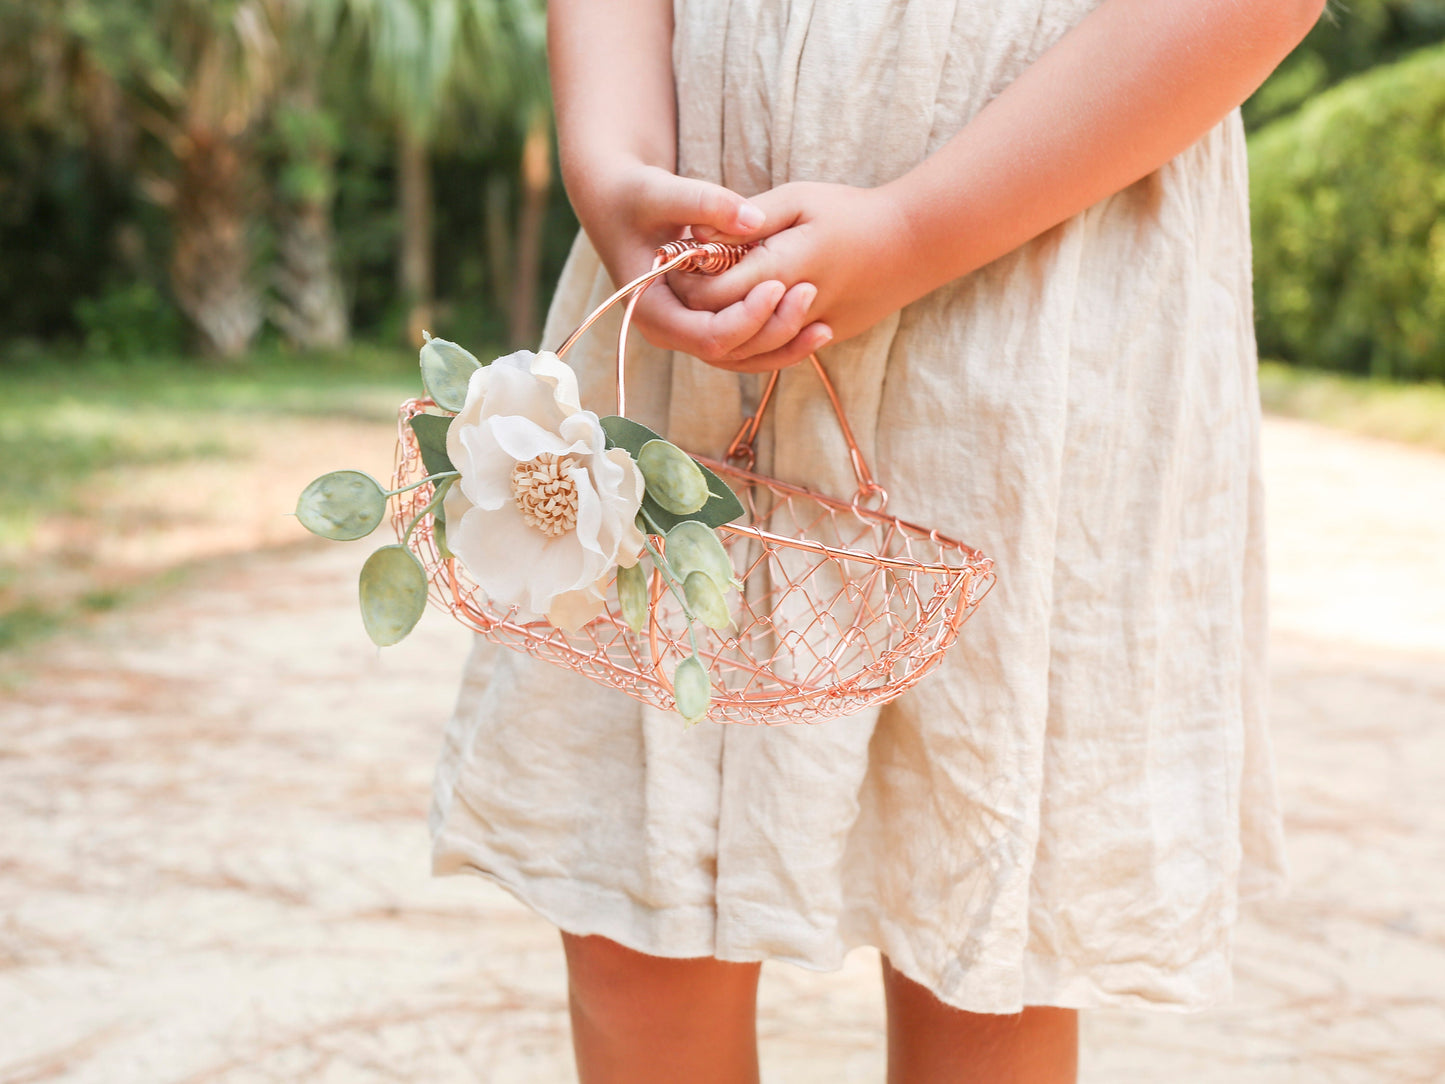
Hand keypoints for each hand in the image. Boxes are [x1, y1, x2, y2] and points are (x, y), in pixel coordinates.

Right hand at [567, 159, 830, 366]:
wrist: (621, 205)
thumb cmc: (635, 197)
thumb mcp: (660, 191)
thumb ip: (704, 202)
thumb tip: (753, 218)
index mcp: (654, 312)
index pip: (709, 337)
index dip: (747, 317)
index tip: (778, 283)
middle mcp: (672, 333)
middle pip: (732, 353)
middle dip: (774, 330)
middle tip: (810, 293)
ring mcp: (691, 335)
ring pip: (744, 357)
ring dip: (784, 344)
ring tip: (824, 324)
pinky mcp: (709, 326)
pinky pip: (748, 346)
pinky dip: (779, 338)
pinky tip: (815, 326)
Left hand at [673, 182, 918, 371]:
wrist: (914, 243)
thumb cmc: (853, 213)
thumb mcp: (797, 200)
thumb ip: (745, 219)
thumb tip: (697, 233)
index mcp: (780, 271)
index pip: (709, 294)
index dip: (687, 279)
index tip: (679, 256)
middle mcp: (790, 312)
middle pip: (721, 326)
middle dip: (697, 304)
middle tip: (685, 276)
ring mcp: (808, 333)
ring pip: (745, 350)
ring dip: (720, 323)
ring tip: (710, 292)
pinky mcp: (821, 341)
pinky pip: (773, 353)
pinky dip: (749, 337)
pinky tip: (740, 311)